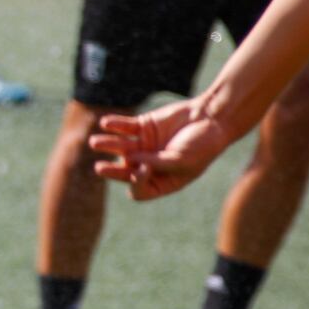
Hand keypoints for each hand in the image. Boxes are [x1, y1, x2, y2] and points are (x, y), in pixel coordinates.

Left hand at [88, 97, 239, 201]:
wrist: (212, 118)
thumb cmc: (202, 145)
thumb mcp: (181, 160)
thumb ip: (156, 163)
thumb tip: (129, 161)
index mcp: (162, 181)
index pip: (140, 189)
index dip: (136, 182)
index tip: (143, 169)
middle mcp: (150, 165)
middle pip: (126, 171)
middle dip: (113, 170)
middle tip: (99, 168)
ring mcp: (145, 145)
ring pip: (120, 147)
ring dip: (108, 145)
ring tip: (96, 143)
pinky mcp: (143, 126)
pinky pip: (124, 127)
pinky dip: (115, 125)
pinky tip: (105, 123)